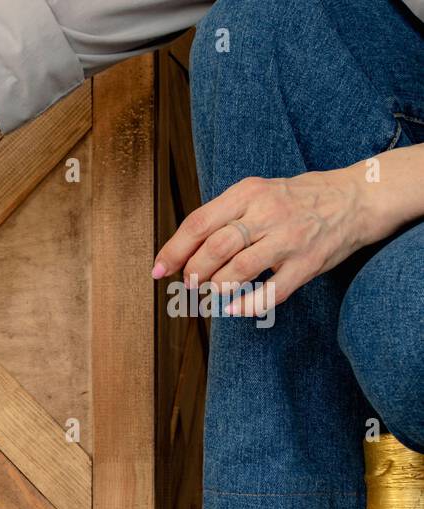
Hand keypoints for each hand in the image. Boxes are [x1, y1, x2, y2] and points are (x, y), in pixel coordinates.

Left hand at [152, 166, 382, 316]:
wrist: (355, 198)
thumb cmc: (295, 200)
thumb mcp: (256, 192)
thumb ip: (222, 216)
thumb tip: (181, 250)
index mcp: (248, 193)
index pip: (198, 224)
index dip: (173, 251)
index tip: (158, 271)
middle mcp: (267, 213)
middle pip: (215, 248)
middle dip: (193, 272)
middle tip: (189, 283)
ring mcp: (289, 239)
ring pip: (239, 269)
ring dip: (217, 288)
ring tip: (211, 293)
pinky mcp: (308, 263)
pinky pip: (273, 291)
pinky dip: (248, 305)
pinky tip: (235, 310)